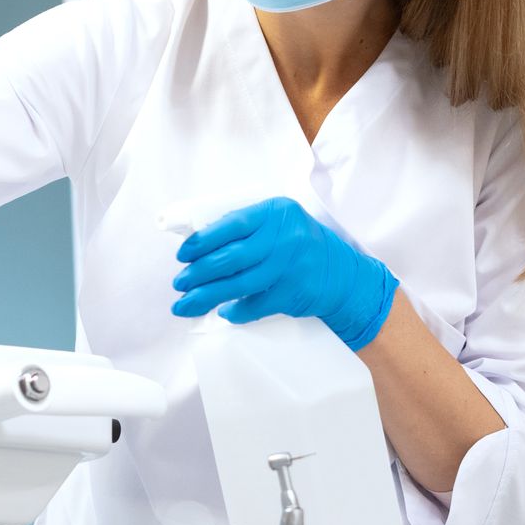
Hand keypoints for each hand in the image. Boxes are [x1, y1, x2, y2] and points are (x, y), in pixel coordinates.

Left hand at [170, 196, 398, 351]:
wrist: (346, 276)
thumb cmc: (303, 247)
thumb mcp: (282, 223)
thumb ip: (250, 228)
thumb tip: (200, 244)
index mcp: (276, 212)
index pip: (230, 224)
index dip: (201, 241)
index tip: (182, 255)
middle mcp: (285, 236)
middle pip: (230, 257)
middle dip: (197, 273)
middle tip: (179, 283)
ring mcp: (291, 266)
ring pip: (238, 284)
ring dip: (207, 296)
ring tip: (186, 303)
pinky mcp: (295, 293)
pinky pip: (256, 305)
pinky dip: (236, 311)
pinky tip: (223, 313)